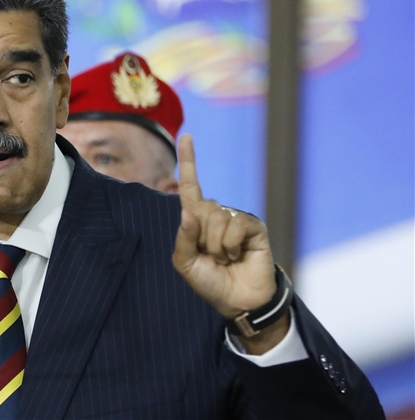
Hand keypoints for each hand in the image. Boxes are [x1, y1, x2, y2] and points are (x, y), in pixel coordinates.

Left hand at [172, 135, 285, 349]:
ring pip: (217, 217)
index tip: (187, 136)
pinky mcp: (254, 227)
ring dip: (215, 245)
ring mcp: (236, 219)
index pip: (190, 187)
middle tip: (211, 257)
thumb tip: (188, 211)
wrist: (237, 301)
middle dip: (201, 238)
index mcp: (197, 220)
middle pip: (201, 209)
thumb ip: (183, 238)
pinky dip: (230, 245)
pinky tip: (237, 255)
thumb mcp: (185, 263)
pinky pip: (235, 225)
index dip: (189, 161)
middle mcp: (217, 214)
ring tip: (224, 258)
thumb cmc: (209, 282)